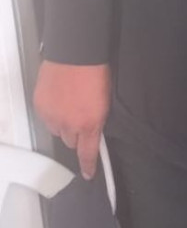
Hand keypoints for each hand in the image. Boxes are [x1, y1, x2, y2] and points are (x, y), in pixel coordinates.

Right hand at [33, 60, 110, 179]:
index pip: (87, 153)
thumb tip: (91, 129)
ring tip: (68, 104)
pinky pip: (46, 117)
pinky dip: (51, 112)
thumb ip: (96, 120)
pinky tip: (58, 98)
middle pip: (70, 142)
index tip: (88, 174)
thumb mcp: (105, 101)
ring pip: (57, 130)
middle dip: (76, 134)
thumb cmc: (96, 72)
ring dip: (62, 123)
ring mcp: (52, 116)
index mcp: (89, 124)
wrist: (75, 53)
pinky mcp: (40, 106)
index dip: (88, 166)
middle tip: (80, 117)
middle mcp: (69, 125)